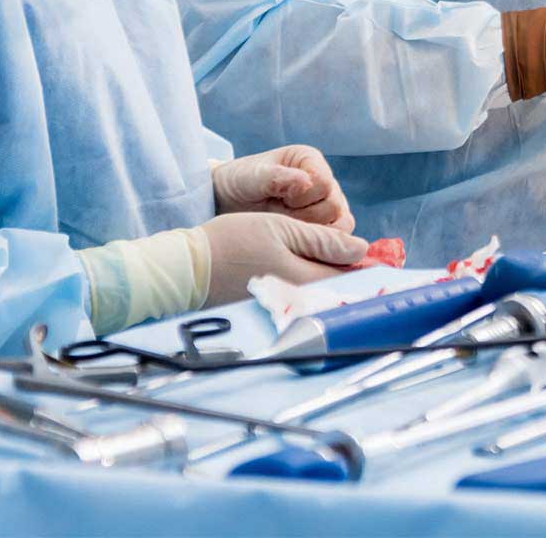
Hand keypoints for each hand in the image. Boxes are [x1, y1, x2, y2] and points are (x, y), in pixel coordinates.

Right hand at [195, 212, 368, 305]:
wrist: (186, 270)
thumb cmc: (231, 242)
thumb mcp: (281, 229)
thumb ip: (322, 240)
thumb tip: (360, 248)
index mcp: (304, 282)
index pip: (349, 277)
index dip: (358, 262)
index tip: (359, 250)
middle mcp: (297, 306)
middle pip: (334, 290)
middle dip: (342, 272)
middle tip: (336, 253)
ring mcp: (281, 315)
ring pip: (316, 297)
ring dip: (323, 280)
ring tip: (313, 259)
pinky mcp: (267, 316)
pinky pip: (297, 303)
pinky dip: (302, 288)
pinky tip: (293, 272)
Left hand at [211, 145, 353, 230]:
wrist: (228, 204)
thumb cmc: (238, 185)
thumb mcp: (250, 178)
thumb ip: (276, 178)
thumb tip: (306, 182)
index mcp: (310, 160)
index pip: (324, 184)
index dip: (302, 198)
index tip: (278, 198)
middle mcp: (325, 180)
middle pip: (334, 207)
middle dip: (303, 217)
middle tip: (278, 215)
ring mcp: (329, 203)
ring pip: (341, 227)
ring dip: (310, 232)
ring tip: (284, 227)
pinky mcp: (328, 226)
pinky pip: (336, 241)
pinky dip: (316, 245)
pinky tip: (293, 240)